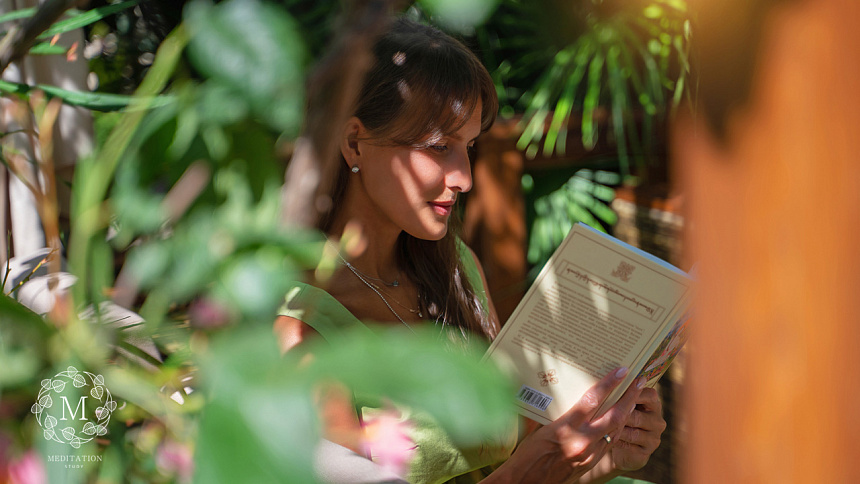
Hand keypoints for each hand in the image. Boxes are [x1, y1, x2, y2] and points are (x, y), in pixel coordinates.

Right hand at [488, 368, 642, 483]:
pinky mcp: (590, 463)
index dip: (609, 384)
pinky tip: (620, 421)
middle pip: (614, 415)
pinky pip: (609, 443)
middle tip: (639, 381)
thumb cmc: (527, 455)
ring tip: (634, 398)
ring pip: (616, 430)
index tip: (622, 371)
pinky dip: (617, 429)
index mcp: (565, 427)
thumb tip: (560, 393)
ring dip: (627, 413)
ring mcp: (589, 454)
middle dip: (629, 397)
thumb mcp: (539, 429)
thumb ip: (554, 412)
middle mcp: (581, 440)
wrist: (527, 482)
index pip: (592, 400)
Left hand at [606, 387, 665, 471]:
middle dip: (618, 414)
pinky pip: (630, 446)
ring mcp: (654, 437)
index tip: (615, 387)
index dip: (632, 391)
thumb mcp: (620, 405)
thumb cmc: (618, 419)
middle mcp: (657, 420)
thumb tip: (603, 381)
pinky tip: (606, 439)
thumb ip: (619, 395)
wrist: (622, 447)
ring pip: (632, 432)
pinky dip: (617, 441)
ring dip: (615, 430)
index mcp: (653, 403)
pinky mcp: (647, 451)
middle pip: (637, 415)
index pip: (649, 394)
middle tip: (601, 412)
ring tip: (600, 426)